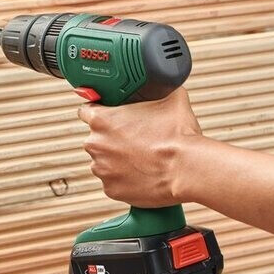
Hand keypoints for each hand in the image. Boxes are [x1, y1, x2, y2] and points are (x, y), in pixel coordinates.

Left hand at [78, 88, 205, 205]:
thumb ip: (160, 88)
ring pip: (105, 161)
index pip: (86, 110)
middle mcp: (96, 145)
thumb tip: (164, 83)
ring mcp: (102, 169)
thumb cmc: (177, 136)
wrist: (187, 169)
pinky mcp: (111, 190)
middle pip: (97, 138)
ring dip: (117, 159)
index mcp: (102, 120)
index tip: (109, 114)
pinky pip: (114, 181)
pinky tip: (143, 172)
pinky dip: (125, 178)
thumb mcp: (172, 98)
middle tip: (135, 137)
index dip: (99, 110)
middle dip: (112, 137)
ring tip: (141, 156)